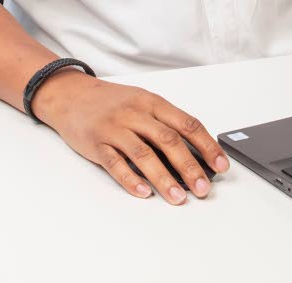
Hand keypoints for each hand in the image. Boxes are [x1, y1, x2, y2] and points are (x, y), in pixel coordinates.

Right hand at [31, 69, 229, 203]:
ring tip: (178, 197)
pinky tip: (144, 192)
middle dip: (190, 166)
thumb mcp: (141, 102)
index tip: (221, 165)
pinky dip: (131, 179)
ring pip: (144, 154)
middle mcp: (135, 113)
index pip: (187, 123)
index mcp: (152, 102)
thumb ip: (163, 123)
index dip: (206, 145)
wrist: (70, 95)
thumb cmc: (111, 102)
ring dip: (163, 178)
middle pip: (168, 140)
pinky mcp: (96, 143)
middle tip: (203, 188)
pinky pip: (115, 163)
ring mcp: (115, 128)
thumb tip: (194, 155)